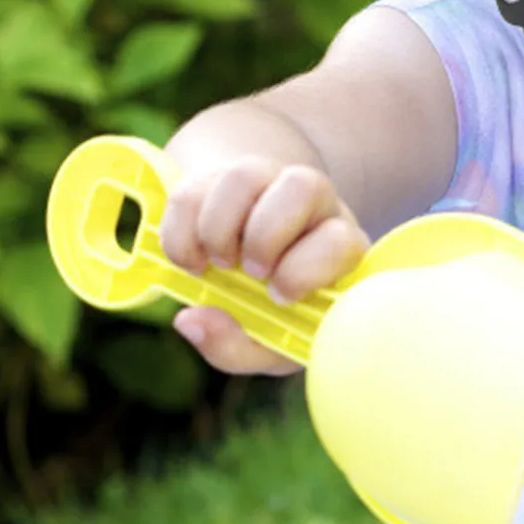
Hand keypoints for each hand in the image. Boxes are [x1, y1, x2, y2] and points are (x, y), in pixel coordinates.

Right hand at [160, 157, 369, 375]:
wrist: (244, 266)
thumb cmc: (270, 311)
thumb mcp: (266, 344)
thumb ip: (236, 347)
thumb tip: (191, 321)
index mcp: (340, 247)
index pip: (343, 240)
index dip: (307, 268)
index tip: (278, 296)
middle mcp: (312, 203)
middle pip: (302, 186)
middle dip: (264, 236)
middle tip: (247, 272)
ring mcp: (266, 182)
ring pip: (245, 176)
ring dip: (219, 228)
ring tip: (217, 262)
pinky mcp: (217, 178)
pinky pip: (193, 190)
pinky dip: (180, 232)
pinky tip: (190, 259)